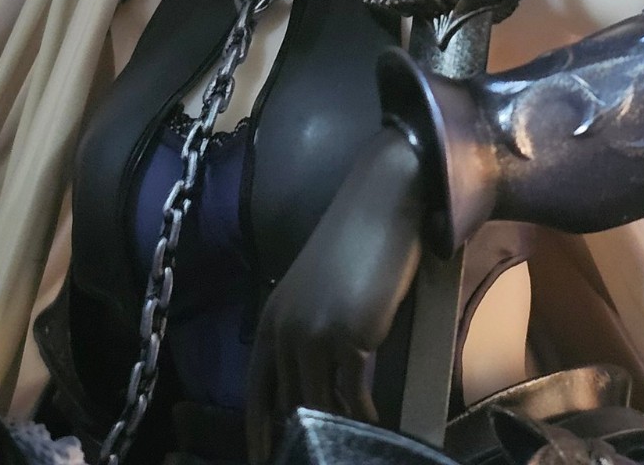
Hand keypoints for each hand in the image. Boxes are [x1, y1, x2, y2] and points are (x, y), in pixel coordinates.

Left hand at [246, 127, 425, 461]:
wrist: (386, 203)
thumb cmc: (358, 244)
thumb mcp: (319, 293)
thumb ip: (309, 334)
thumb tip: (315, 385)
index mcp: (270, 322)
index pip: (256, 394)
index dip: (260, 433)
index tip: (268, 459)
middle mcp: (283, 331)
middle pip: (287, 406)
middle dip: (300, 439)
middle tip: (315, 456)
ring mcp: (314, 335)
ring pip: (319, 406)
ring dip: (336, 432)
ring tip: (351, 450)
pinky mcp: (350, 337)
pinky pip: (353, 396)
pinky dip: (365, 418)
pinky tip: (377, 430)